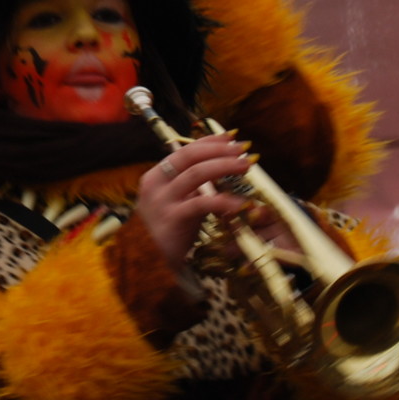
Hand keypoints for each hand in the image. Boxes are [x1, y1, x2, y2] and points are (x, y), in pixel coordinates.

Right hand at [134, 133, 250, 272]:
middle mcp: (155, 185)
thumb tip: (220, 158)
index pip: (184, 150)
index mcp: (155, 176)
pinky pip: (203, 203)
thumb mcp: (177, 200)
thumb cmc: (170, 229)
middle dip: (219, 150)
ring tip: (245, 166)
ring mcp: (162, 202)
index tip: (231, 137)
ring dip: (224, 166)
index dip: (209, 141)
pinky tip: (241, 203)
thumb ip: (191, 181)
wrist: (152, 262)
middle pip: (189, 157)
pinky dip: (225, 201)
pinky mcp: (173, 219)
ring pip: (196, 173)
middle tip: (242, 150)